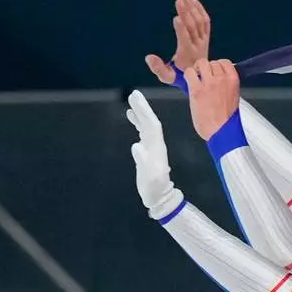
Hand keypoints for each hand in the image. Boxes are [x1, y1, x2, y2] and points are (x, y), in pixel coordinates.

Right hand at [126, 90, 183, 217]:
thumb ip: (143, 161)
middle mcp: (156, 144)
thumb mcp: (148, 177)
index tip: (136, 99)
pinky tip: (132, 116)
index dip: (144, 111)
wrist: (160, 197)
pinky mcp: (148, 150)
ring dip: (140, 113)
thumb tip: (137, 145)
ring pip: (147, 125)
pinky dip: (138, 122)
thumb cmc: (153, 188)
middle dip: (143, 108)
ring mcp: (153, 146)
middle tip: (133, 94)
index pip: (151, 125)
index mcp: (156, 148)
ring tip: (132, 101)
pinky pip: (143, 131)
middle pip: (150, 122)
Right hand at [145, 0, 210, 83]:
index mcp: (188, 55)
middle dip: (186, 14)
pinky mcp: (206, 38)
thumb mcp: (167, 77)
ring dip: (192, 9)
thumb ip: (158, 68)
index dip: (181, 30)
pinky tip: (194, 1)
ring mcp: (203, 41)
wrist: (200, 78)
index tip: (176, 18)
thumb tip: (148, 57)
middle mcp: (198, 47)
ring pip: (200, 23)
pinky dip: (201, 11)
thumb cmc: (180, 77)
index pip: (185, 40)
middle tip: (179, 0)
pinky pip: (206, 23)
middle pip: (192, 28)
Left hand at [185, 59, 240, 140]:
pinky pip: (189, 72)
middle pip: (212, 62)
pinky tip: (191, 83)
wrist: (222, 132)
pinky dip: (188, 76)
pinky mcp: (196, 90)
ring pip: (201, 63)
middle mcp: (222, 79)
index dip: (218, 66)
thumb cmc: (228, 120)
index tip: (215, 72)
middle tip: (204, 78)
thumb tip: (216, 78)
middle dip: (207, 68)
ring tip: (197, 79)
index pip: (225, 62)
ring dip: (197, 70)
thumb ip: (226, 85)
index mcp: (233, 81)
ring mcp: (209, 84)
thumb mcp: (234, 98)